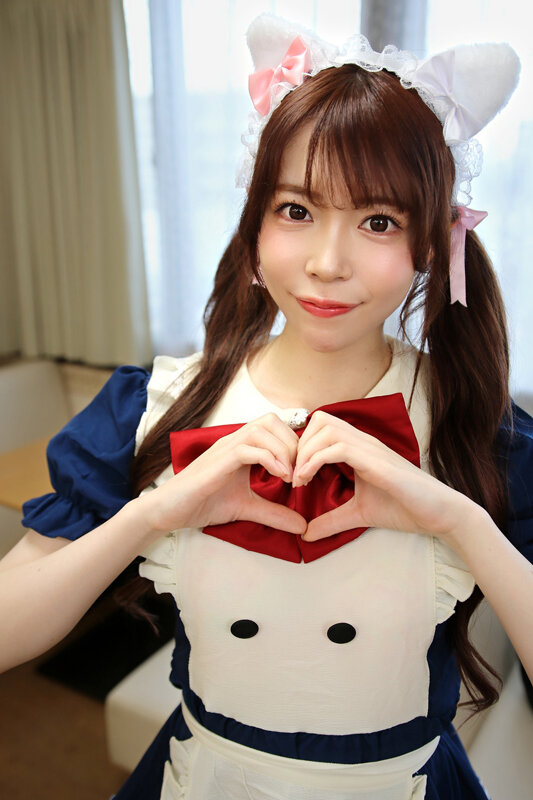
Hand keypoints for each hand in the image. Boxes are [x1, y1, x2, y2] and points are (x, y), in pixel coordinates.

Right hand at [138, 413, 306, 537]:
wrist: (169, 511)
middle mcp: (234, 440)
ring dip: (283, 450)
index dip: (294, 444)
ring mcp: (224, 448)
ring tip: (291, 476)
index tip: (303, 471)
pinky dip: (269, 459)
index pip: (275, 426)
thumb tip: (303, 525)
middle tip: (300, 472)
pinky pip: (248, 448)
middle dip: (293, 444)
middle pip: (272, 420)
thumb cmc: (203, 503)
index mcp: (242, 446)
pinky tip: (280, 477)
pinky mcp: (217, 462)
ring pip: (262, 429)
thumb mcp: (247, 508)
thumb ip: (274, 513)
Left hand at [292, 411, 476, 542]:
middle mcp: (364, 441)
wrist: (439, 514)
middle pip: (320, 420)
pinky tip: (308, 479)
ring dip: (305, 452)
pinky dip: (316, 460)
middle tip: (292, 474)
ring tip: (298, 479)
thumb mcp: (358, 515)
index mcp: (359, 447)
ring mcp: (371, 449)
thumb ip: (331, 520)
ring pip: (326, 429)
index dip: (302, 445)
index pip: (321, 426)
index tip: (293, 472)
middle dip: (299, 444)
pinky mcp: (377, 462)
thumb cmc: (405, 508)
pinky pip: (339, 448)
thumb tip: (305, 534)